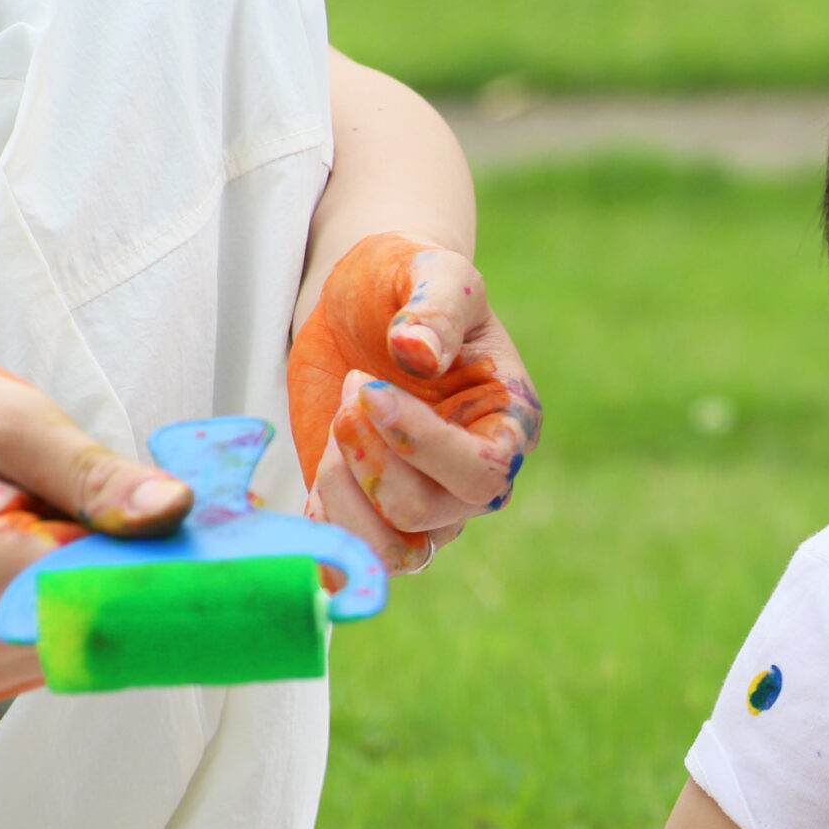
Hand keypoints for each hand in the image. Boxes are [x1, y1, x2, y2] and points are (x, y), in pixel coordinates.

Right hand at [0, 352, 190, 701]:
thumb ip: (99, 476)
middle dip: (163, 580)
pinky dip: (96, 605)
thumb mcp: (19, 421)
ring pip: (98, 642)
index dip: (176, 573)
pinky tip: (84, 558)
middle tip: (201, 523)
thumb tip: (175, 510)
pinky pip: (72, 646)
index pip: (102, 593)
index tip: (235, 544)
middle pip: (108, 626)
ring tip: (116, 529)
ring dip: (130, 593)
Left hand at [286, 233, 541, 573]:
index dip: (423, 444)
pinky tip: (320, 462)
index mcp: (507, 425)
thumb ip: (434, 306)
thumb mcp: (429, 270)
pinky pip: (352, 558)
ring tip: (336, 426)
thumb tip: (419, 353)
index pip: (484, 472)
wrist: (359, 305)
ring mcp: (424, 505)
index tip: (369, 388)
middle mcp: (472, 480)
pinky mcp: (369, 514)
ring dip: (345, 493)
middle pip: (430, 517)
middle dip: (372, 457)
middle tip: (353, 386)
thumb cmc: (405, 283)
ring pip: (395, 553)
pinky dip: (325, 523)